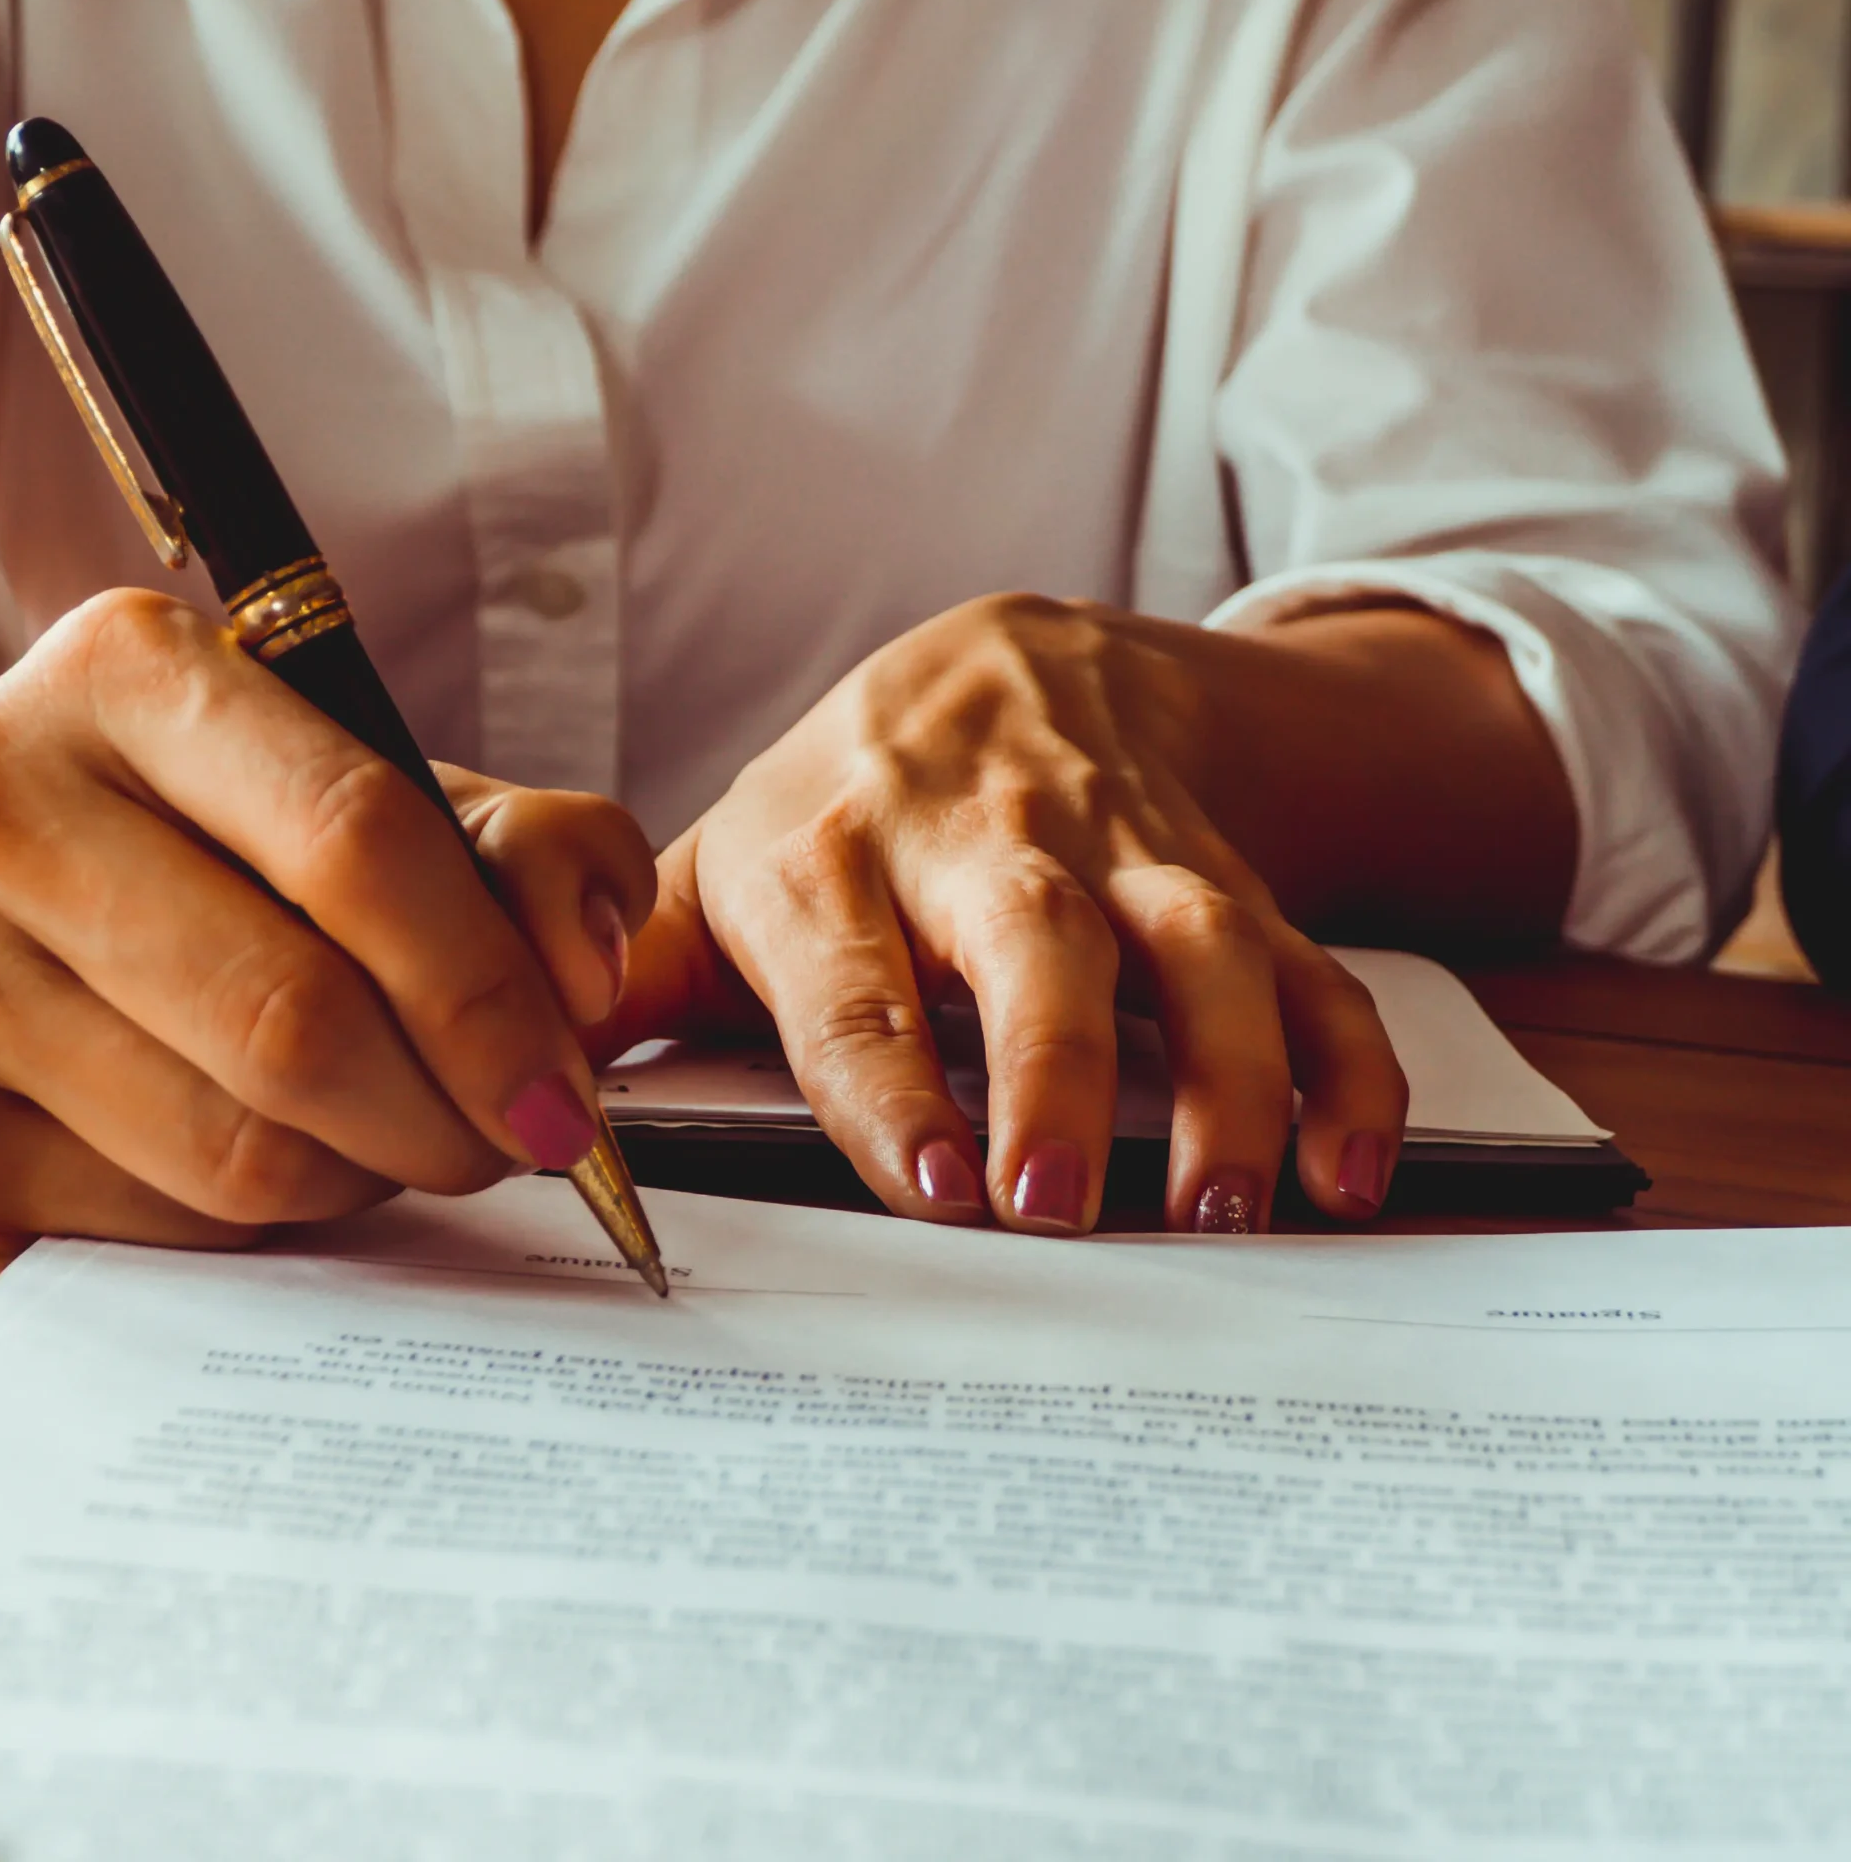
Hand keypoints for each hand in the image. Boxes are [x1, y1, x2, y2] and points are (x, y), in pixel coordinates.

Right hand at [0, 588, 654, 1242]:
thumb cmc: (197, 824)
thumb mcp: (368, 774)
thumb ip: (526, 847)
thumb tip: (583, 979)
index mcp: (124, 670)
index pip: (354, 841)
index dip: (490, 991)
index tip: (564, 1088)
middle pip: (293, 1022)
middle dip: (447, 1116)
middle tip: (508, 1139)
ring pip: (233, 1150)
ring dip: (368, 1175)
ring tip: (397, 1134)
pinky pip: (159, 1221)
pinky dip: (262, 1216)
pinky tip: (275, 1150)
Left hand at [601, 594, 1428, 1234]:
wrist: (1024, 663)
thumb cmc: (845, 805)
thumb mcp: (716, 865)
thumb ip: (626, 982)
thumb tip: (516, 1094)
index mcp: (829, 853)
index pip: (849, 974)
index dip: (885, 1077)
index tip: (929, 1182)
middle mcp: (981, 842)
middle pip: (1028, 941)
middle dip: (1048, 1067)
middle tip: (1053, 1202)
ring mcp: (1118, 857)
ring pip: (1191, 945)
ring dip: (1224, 1073)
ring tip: (1231, 1202)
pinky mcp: (1224, 879)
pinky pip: (1304, 965)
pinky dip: (1343, 1065)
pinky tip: (1349, 1169)